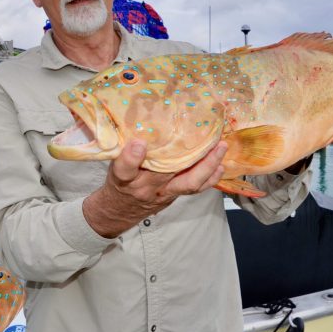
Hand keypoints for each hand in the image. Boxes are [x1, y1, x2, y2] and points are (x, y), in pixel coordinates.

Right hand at [83, 138, 227, 237]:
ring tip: (220, 147)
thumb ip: (123, 149)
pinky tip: (220, 165)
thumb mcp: (112, 165)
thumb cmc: (117, 182)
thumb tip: (139, 120)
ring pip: (188, 182)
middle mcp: (144, 187)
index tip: (139, 143)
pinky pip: (195, 189)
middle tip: (202, 134)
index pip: (125, 170)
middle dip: (185, 155)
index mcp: (123, 178)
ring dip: (207, 165)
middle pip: (166, 173)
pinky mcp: (174, 196)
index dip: (131, 158)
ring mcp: (162, 193)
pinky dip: (210, 177)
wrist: (119, 211)